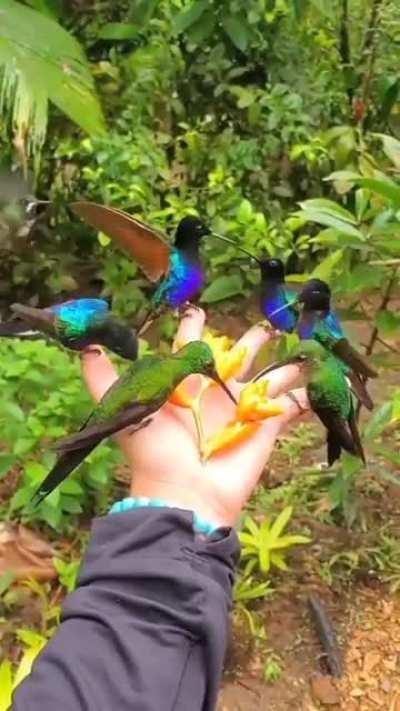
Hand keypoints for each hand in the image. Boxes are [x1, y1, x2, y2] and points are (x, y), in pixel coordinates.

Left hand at [81, 308, 308, 526]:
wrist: (184, 493)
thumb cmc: (153, 449)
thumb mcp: (122, 408)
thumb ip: (103, 378)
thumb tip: (86, 347)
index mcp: (185, 383)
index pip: (189, 347)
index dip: (192, 329)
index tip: (197, 309)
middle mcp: (215, 392)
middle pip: (236, 358)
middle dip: (249, 341)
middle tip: (263, 326)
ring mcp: (243, 409)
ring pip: (268, 378)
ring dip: (282, 365)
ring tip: (297, 348)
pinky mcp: (266, 426)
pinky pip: (290, 406)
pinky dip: (304, 395)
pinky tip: (317, 381)